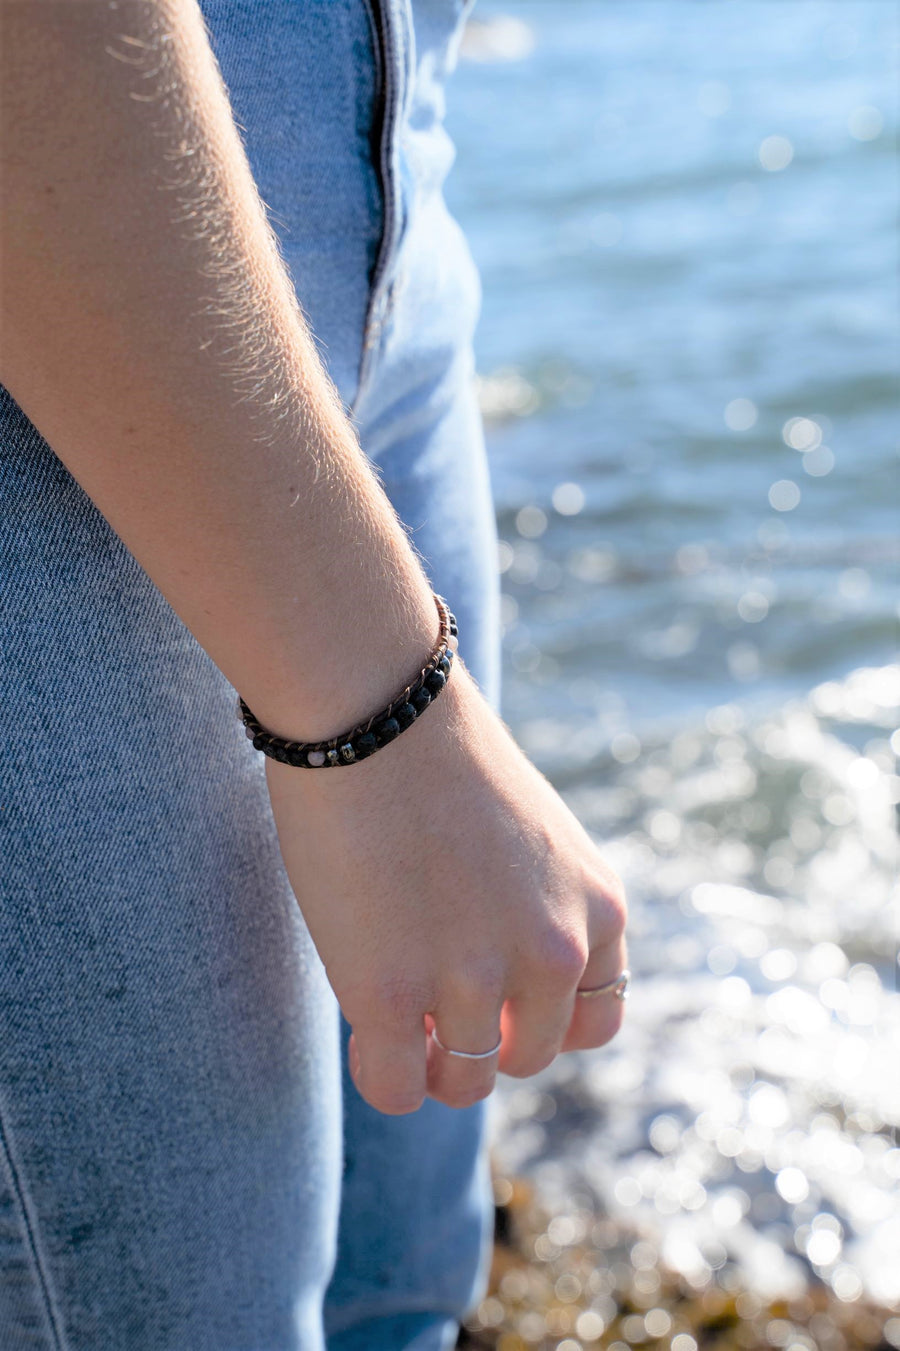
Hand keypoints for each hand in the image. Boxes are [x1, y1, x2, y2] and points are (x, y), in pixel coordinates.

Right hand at [265, 659, 627, 1114]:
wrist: (375, 704)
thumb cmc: (443, 754)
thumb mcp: (536, 837)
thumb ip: (542, 910)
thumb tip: (507, 995)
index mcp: (598, 909)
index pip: (596, 1020)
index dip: (542, 1020)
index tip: (499, 1003)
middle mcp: (551, 953)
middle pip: (529, 1056)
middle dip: (485, 1043)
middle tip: (434, 1006)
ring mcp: (470, 978)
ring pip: (463, 1083)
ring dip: (431, 1062)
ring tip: (397, 1019)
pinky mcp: (388, 991)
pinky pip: (394, 1088)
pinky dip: (383, 1077)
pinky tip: (365, 1033)